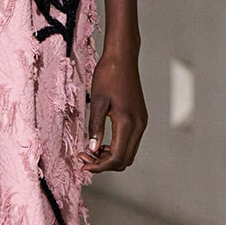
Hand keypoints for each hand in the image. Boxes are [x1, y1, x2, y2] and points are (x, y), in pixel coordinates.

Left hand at [79, 47, 146, 174]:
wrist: (123, 57)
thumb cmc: (108, 75)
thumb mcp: (97, 101)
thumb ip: (95, 127)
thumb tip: (92, 149)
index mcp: (127, 123)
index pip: (116, 157)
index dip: (99, 166)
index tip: (83, 164)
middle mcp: (139, 125)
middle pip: (125, 160)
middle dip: (104, 164)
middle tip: (85, 157)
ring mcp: (142, 122)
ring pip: (129, 153)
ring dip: (111, 157)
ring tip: (91, 150)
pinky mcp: (140, 118)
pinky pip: (131, 142)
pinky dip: (117, 148)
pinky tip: (102, 142)